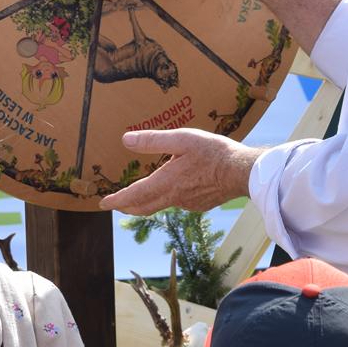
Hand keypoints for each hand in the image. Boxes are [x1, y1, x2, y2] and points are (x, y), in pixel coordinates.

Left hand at [99, 129, 263, 214]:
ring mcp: (188, 204)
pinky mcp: (200, 205)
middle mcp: (174, 198)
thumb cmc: (214, 152)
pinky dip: (169, 197)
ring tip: (143, 191)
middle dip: (127, 206)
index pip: (133, 196)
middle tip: (116, 204)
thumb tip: (126, 140)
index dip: (116, 200)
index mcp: (166, 182)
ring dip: (148, 200)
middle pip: (143, 207)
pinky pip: (179, 202)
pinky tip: (176, 186)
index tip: (103, 203)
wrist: (244, 172)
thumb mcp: (182, 139)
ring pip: (161, 204)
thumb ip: (152, 141)